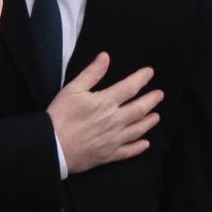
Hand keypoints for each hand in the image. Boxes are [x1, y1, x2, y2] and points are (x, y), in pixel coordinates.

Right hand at [47, 52, 162, 172]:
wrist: (52, 147)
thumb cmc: (60, 116)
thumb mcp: (72, 89)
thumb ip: (91, 73)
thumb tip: (105, 57)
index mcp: (106, 102)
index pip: (130, 87)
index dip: (141, 78)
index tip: (150, 73)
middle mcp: (115, 120)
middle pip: (140, 109)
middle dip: (152, 100)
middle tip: (160, 95)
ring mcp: (114, 139)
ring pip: (138, 129)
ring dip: (149, 122)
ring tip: (156, 117)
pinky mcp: (109, 155)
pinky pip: (128, 151)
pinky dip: (139, 147)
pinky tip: (146, 144)